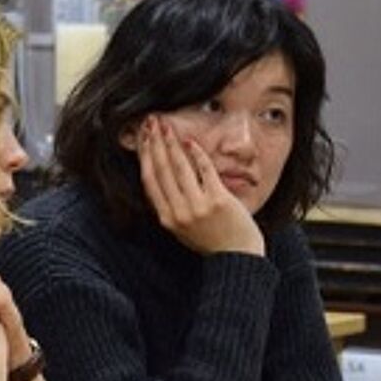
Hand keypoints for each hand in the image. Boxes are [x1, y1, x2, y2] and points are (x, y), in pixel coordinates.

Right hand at [138, 116, 263, 255]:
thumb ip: (171, 206)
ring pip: (179, 168)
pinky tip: (190, 142)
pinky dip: (197, 154)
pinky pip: (205, 171)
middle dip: (154, 143)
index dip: (144, 156)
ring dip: (171, 143)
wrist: (238, 257)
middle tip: (151, 122)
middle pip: (162, 170)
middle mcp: (179, 213)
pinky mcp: (219, 200)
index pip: (150, 181)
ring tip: (167, 126)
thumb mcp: (182, 228)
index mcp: (167, 219)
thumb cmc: (212, 240)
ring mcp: (199, 207)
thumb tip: (160, 175)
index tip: (142, 137)